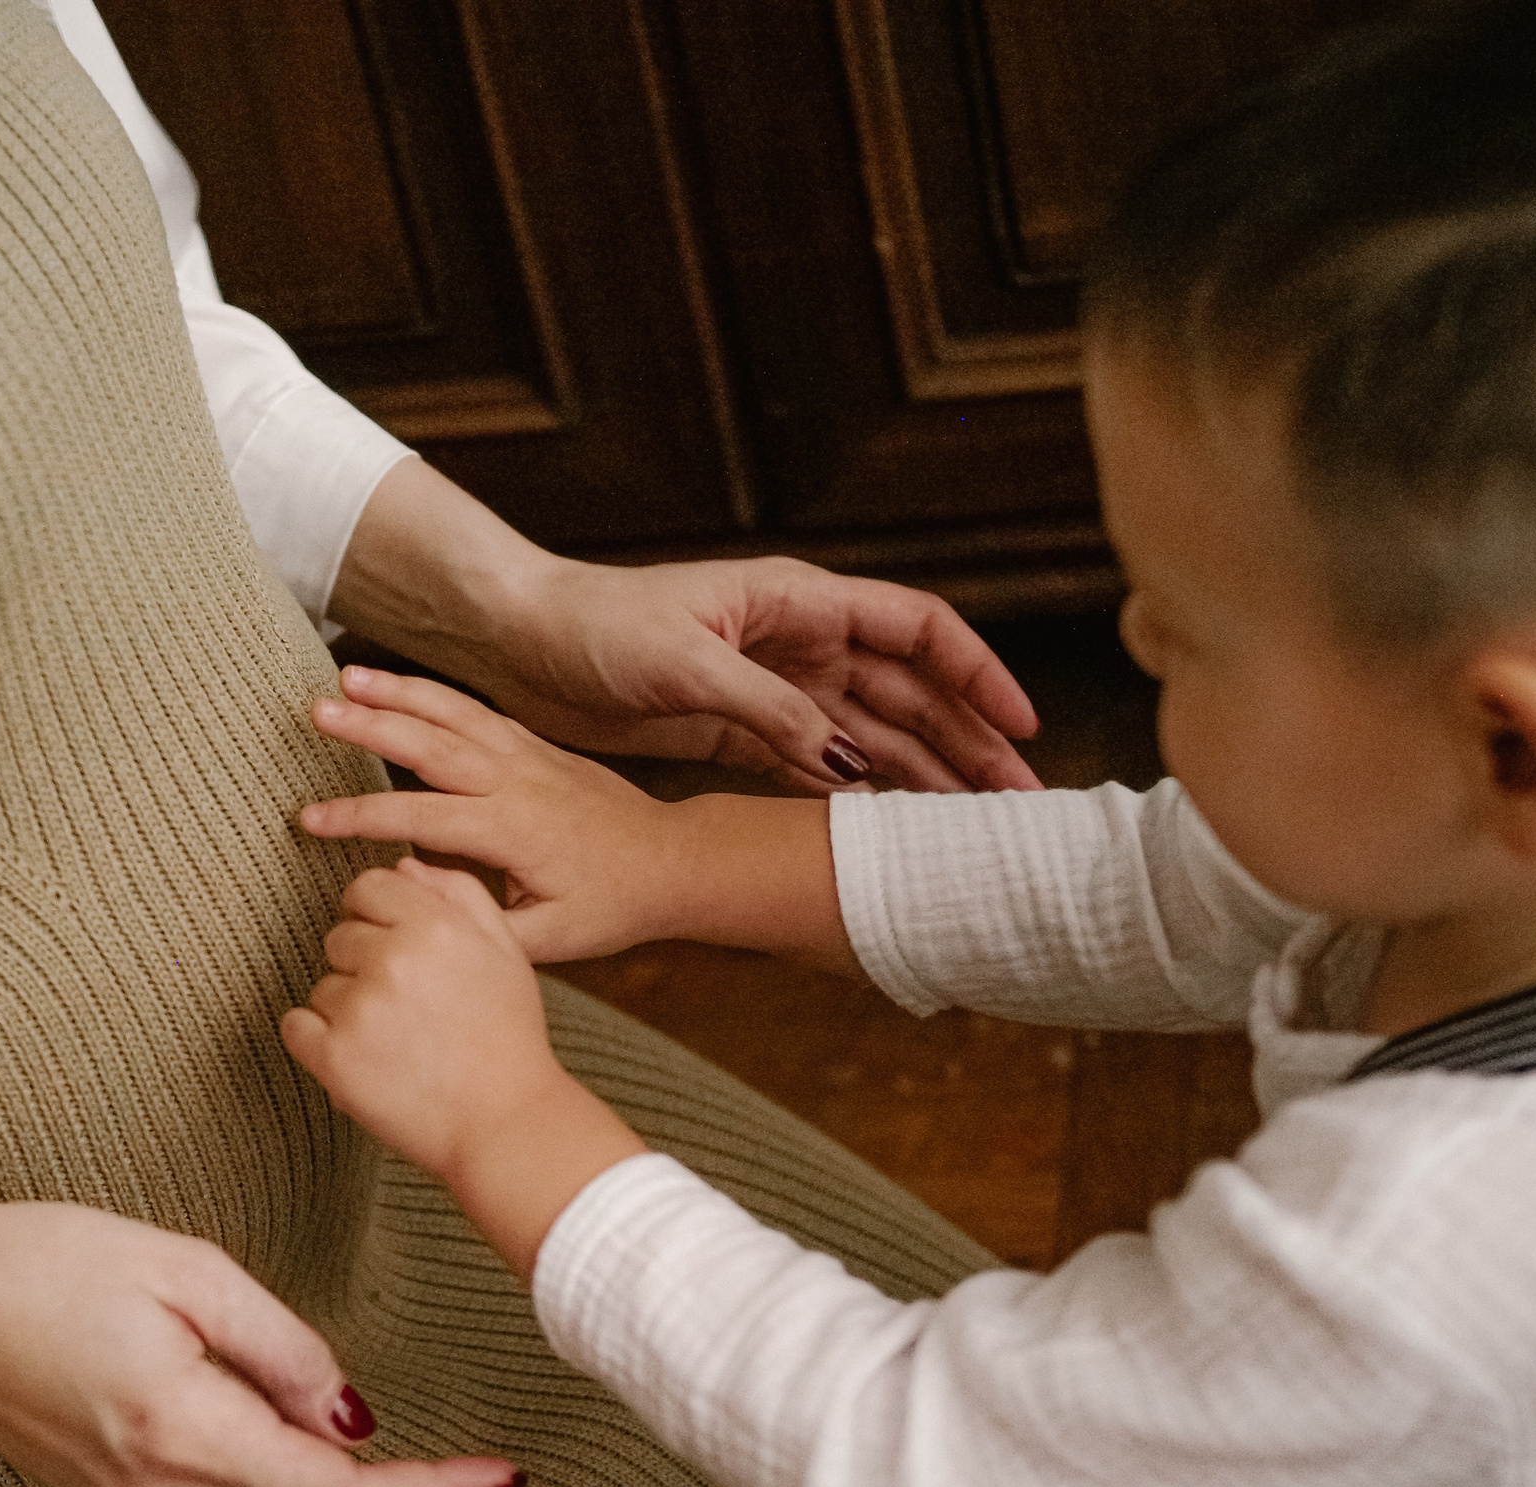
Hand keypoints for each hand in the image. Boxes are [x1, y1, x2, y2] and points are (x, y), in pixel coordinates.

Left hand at [281, 859, 646, 1274]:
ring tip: (397, 1042)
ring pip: (323, 985)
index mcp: (435, 925)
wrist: (506, 1122)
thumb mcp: (505, 950)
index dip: (378, 916)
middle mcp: (393, 958)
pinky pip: (295, 1026)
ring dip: (349, 1009)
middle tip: (408, 1007)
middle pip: (340, 936)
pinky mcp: (334, 1057)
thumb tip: (403, 865)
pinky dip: (317, 1042)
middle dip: (365, 965)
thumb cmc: (509, 1037)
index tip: (394, 949)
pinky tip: (361, 1057)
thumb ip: (458, 894)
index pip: (367, 886)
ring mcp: (360, 1008)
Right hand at [299, 666, 868, 974]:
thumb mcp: (549, 939)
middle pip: (431, 743)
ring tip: (344, 678)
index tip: (310, 820)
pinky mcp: (536, 746)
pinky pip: (476, 711)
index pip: (421, 817)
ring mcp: (528, 755)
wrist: (672, 862)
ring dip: (397, 692)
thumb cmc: (611, 906)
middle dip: (370, 726)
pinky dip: (434, 695)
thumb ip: (479, 923)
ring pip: (453, 713)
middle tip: (315, 712)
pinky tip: (397, 686)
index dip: (361, 817)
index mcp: (513, 830)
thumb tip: (416, 902)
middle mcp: (517, 780)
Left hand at [328, 461, 1043, 794]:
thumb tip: (847, 758)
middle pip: (908, 692)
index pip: (916, 630)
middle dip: (966, 742)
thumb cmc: (592, 627)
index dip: (976, 674)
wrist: (515, 641)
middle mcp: (797, 641)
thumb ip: (768, 710)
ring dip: (924, 776)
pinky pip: (818, 764)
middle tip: (1018, 803)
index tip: (1019, 726)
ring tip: (975, 830)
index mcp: (796, 602)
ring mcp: (771, 688)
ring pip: (871, 734)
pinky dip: (858, 796)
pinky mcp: (736, 730)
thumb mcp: (683, 665)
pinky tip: (894, 834)